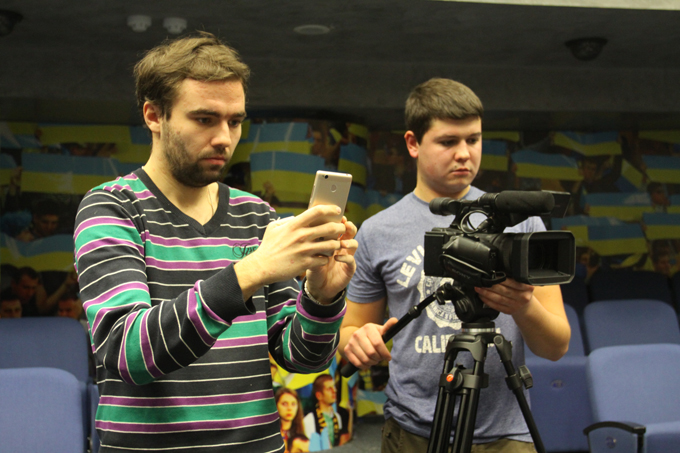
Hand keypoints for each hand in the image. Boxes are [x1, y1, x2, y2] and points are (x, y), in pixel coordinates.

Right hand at [234, 205, 354, 298]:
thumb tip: (299, 217)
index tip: (337, 210)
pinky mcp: (306, 264)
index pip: (317, 212)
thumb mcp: (274, 227)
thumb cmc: (268, 246)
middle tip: (342, 229)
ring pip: (331, 245)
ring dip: (336, 244)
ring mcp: (304, 250)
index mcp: (294, 225)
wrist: (262, 267)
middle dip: (340, 228)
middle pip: (330, 228)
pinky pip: (325, 259)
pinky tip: (324, 257)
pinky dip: (326, 258)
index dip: (330, 209)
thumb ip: (288, 220)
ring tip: (335, 244)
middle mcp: (301, 236)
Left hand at [305, 216, 357, 302]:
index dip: (339, 220)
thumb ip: (310, 240)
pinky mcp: (349, 268)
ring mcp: (347, 256)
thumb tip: (305, 225)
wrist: (317, 286)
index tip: (337, 215)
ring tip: (342, 243)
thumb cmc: (311, 266)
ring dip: (349, 242)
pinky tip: (336, 257)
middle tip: (344, 225)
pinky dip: (345, 258)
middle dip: (349, 227)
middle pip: (350, 231)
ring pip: (354, 244)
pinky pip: (351, 260)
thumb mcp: (309, 251)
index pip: (338, 225)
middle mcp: (342, 246)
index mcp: (333, 239)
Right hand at [343, 317, 397, 368]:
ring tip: (374, 360)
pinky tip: (367, 363)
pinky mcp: (347, 350)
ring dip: (372, 363)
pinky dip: (364, 366)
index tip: (388, 358)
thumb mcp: (379, 330)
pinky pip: (357, 363)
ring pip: (365, 359)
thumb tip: (395, 320)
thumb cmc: (372, 335)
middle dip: (379, 359)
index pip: (378, 343)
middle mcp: (358, 334)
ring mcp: (351, 342)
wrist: (357, 336)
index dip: (385, 353)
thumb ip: (388, 327)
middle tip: (380, 359)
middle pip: (371, 353)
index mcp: (368, 327)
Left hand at [474, 278, 534, 315]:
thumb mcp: (522, 283)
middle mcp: (523, 297)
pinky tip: (482, 297)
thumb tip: (496, 272)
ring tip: (479, 289)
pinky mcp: (509, 311)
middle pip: (504, 291)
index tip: (490, 276)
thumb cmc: (522, 291)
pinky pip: (497, 306)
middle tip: (481, 282)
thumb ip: (513, 278)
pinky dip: (488, 301)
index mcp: (527, 288)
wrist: (526, 306)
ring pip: (499, 299)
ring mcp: (516, 306)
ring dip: (487, 294)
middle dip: (490, 286)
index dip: (500, 279)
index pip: (512, 282)